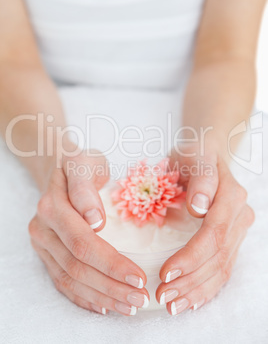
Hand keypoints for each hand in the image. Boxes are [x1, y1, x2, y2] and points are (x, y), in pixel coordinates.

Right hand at [29, 149, 148, 315]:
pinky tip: (105, 306)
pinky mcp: (46, 254)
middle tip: (140, 298)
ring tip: (129, 305)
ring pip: (69, 279)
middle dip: (110, 285)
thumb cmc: (82, 164)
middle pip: (76, 265)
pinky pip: (62, 282)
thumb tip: (94, 220)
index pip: (83, 242)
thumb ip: (85, 188)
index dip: (111, 263)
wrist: (62, 168)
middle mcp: (43, 228)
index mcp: (53, 205)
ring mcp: (43, 243)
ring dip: (101, 296)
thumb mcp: (86, 163)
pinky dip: (84, 297)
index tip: (139, 277)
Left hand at [156, 145, 254, 314]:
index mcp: (231, 196)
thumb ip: (201, 177)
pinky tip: (190, 301)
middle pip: (218, 256)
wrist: (207, 154)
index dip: (191, 257)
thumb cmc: (194, 154)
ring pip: (222, 267)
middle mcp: (240, 215)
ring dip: (197, 290)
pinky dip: (207, 287)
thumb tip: (200, 207)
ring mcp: (238, 229)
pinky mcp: (232, 239)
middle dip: (190, 280)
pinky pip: (223, 268)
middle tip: (163, 295)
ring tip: (172, 304)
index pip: (213, 234)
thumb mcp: (194, 155)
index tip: (165, 273)